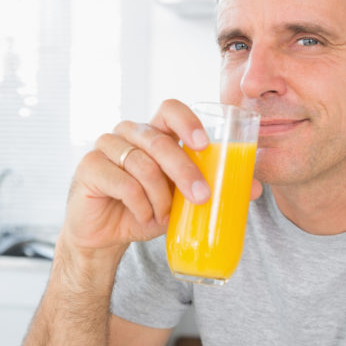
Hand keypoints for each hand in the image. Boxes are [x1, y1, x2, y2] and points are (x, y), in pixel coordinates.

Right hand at [62, 99, 262, 256]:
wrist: (105, 237)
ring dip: (159, 196)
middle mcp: (129, 134)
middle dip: (185, 171)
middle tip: (202, 197)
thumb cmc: (146, 211)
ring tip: (164, 215)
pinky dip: (139, 204)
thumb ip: (211, 188)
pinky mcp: (89, 167)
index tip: (205, 144)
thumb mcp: (181, 200)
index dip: (187, 121)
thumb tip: (256, 188)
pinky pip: (122, 182)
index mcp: (154, 133)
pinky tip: (142, 216)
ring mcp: (106, 148)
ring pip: (142, 164)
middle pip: (159, 141)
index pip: (170, 109)